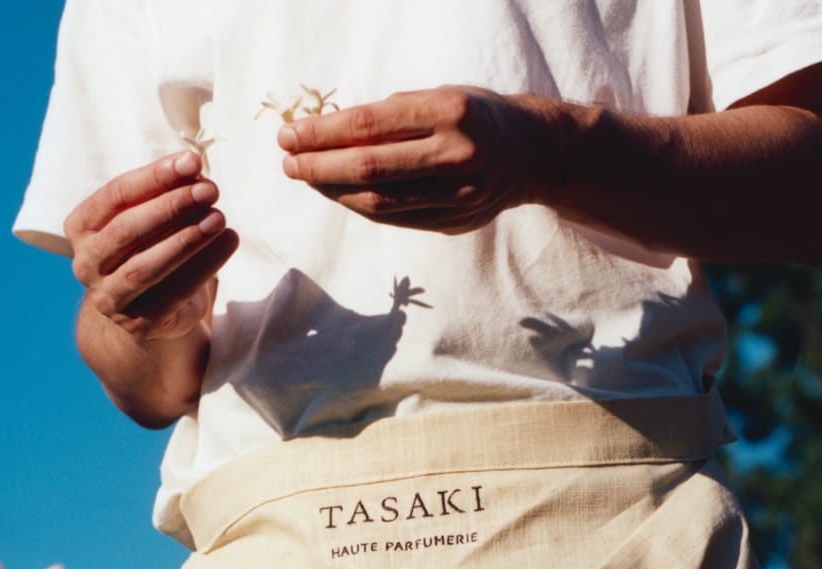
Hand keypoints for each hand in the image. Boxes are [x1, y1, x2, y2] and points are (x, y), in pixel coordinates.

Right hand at [64, 152, 238, 340]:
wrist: (144, 312)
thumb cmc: (148, 249)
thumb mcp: (149, 219)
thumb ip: (164, 195)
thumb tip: (194, 170)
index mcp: (82, 228)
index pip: (115, 195)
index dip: (154, 176)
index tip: (192, 162)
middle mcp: (86, 263)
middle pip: (127, 229)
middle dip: (171, 206)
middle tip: (210, 189)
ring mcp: (109, 297)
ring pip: (145, 265)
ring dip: (186, 238)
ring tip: (219, 217)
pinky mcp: (138, 323)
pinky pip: (173, 293)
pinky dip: (205, 265)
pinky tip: (229, 241)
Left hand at [277, 86, 556, 233]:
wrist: (532, 153)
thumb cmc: (473, 115)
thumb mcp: (436, 97)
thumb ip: (387, 115)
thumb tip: (321, 132)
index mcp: (448, 111)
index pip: (368, 126)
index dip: (321, 133)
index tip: (289, 135)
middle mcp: (457, 153)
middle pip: (369, 168)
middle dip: (318, 167)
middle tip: (289, 163)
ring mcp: (459, 193)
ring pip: (380, 201)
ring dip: (334, 191)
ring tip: (307, 179)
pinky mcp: (456, 220)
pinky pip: (395, 217)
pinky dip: (360, 206)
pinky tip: (340, 194)